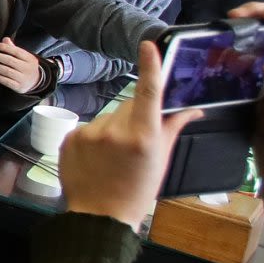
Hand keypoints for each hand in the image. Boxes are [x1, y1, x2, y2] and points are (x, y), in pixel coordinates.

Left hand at [0, 37, 48, 93]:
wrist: (36, 82)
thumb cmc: (26, 66)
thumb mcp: (24, 57)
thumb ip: (14, 48)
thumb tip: (5, 39)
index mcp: (29, 59)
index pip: (16, 51)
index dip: (4, 47)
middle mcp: (27, 68)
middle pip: (10, 61)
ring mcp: (23, 78)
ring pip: (7, 71)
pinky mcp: (19, 87)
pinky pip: (6, 81)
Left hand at [59, 40, 199, 225]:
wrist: (100, 216)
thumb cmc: (137, 190)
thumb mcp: (161, 160)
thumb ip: (172, 128)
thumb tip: (193, 108)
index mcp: (143, 136)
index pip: (148, 93)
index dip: (150, 67)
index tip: (148, 46)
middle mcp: (115, 131)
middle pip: (128, 105)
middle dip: (134, 116)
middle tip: (135, 144)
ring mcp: (89, 134)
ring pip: (108, 117)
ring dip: (113, 129)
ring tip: (113, 156)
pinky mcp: (70, 138)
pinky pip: (88, 127)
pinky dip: (94, 138)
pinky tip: (96, 158)